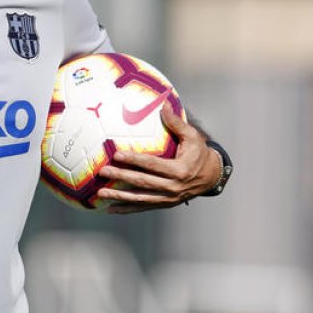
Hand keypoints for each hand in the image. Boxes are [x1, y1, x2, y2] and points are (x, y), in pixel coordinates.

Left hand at [95, 105, 221, 213]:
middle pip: (142, 182)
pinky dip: (126, 209)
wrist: (211, 176)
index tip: (118, 155)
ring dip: (119, 196)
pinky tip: (111, 208)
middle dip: (121, 177)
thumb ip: (176, 122)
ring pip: (140, 198)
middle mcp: (173, 187)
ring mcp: (168, 198)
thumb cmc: (199, 153)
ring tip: (101, 193)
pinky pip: (143, 207)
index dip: (134, 159)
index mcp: (179, 170)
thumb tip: (164, 104)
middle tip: (103, 171)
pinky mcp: (164, 204)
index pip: (152, 164)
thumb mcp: (192, 137)